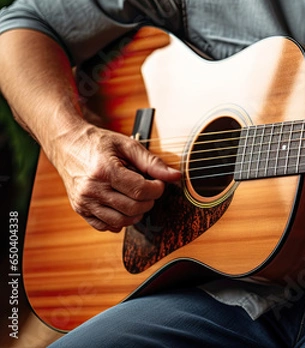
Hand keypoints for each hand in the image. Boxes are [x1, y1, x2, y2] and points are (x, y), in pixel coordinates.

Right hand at [51, 123, 180, 232]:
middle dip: (149, 201)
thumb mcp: (127, 145)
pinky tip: (123, 205)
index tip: (159, 182)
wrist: (66, 144)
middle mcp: (91, 189)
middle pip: (133, 208)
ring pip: (121, 221)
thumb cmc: (98, 143)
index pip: (140, 190)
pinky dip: (119, 220)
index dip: (157, 189)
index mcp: (104, 170)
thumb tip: (175, 176)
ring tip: (138, 197)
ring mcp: (83, 201)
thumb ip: (152, 162)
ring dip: (136, 213)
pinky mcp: (79, 209)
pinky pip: (105, 226)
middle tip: (150, 189)